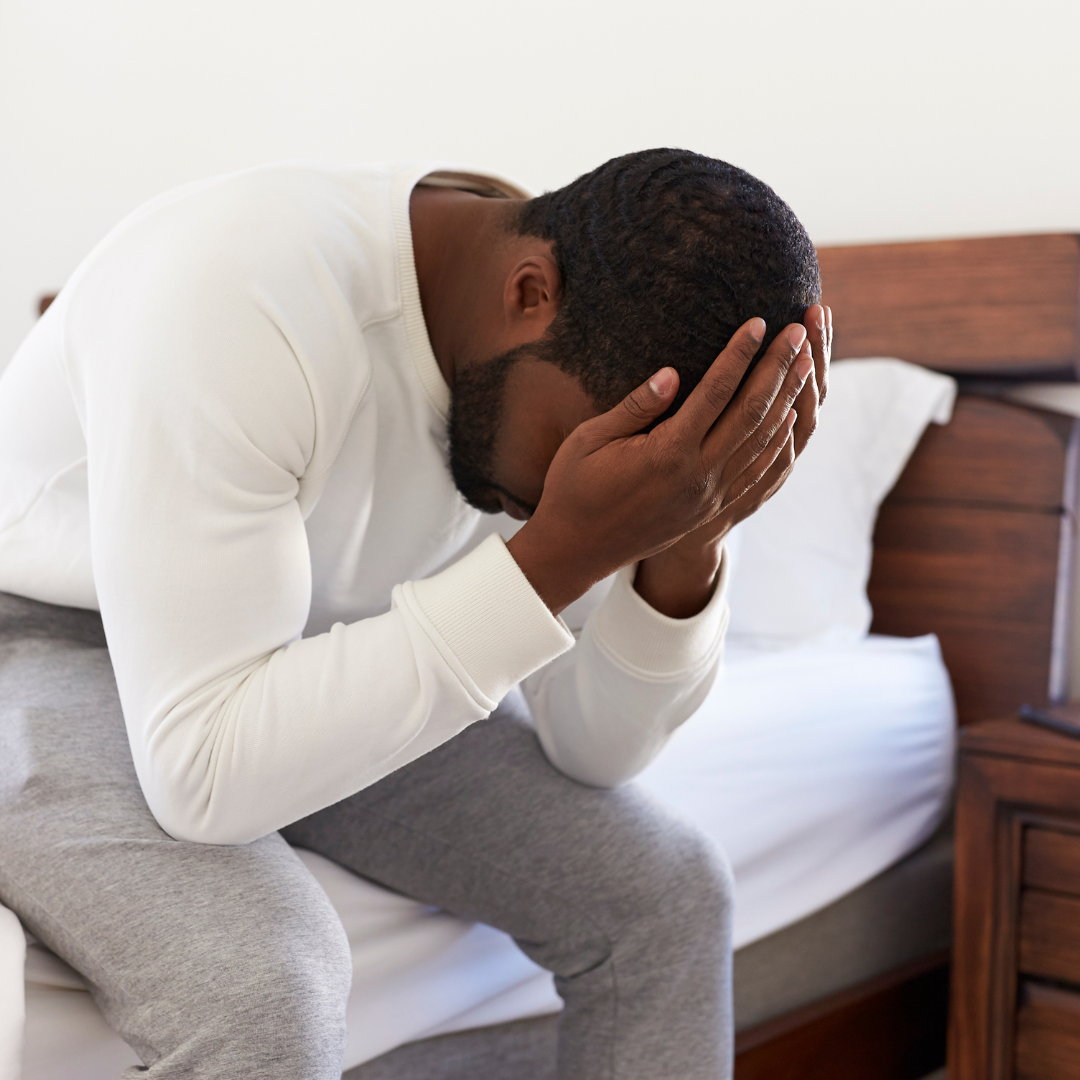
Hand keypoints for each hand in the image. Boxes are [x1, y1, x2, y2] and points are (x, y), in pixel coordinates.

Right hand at [507, 316, 815, 614]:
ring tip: (807, 364)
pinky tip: (788, 418)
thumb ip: (636, 407)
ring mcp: (708, 496)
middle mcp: (697, 476)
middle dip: (779, 369)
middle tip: (800, 333)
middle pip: (751, 413)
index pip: (715, 393)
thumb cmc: (574, 488)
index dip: (740, 354)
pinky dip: (776, 441)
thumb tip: (673, 374)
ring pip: (761, 442)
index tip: (759, 323)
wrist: (577, 550)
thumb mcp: (591, 439)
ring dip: (787, 400)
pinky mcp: (711, 509)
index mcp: (666, 453)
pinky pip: (754, 472)